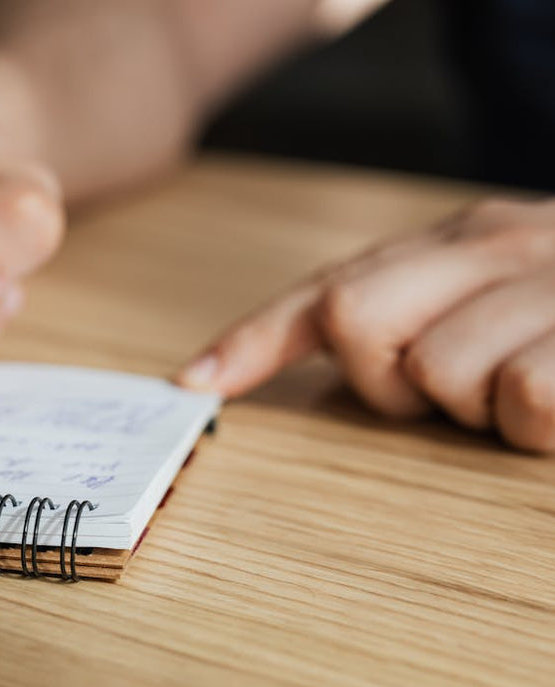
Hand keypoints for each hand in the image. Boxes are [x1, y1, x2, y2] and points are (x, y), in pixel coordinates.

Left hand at [178, 197, 554, 452]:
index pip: (331, 289)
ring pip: (434, 372)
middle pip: (353, 316)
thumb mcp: (503, 293)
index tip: (193, 383)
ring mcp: (546, 281)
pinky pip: (522, 396)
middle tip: (450, 398)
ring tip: (528, 388)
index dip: (254, 338)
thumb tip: (318, 347)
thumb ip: (419, 309)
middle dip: (382, 383)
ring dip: (474, 408)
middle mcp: (494, 243)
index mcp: (460, 238)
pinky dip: (534, 422)